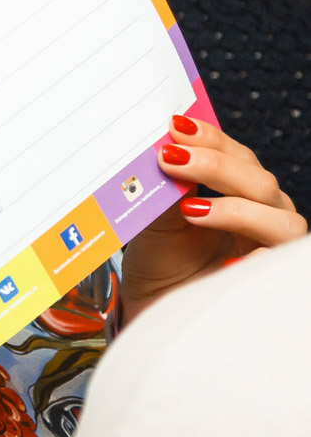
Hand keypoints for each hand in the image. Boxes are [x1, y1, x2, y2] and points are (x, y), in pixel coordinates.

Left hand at [120, 115, 306, 323]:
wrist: (155, 310)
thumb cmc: (161, 261)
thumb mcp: (158, 216)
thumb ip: (167, 185)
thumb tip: (162, 147)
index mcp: (241, 191)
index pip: (238, 156)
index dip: (212, 139)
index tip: (176, 126)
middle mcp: (266, 215)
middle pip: (260, 181)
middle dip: (217, 165)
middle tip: (170, 158)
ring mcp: (273, 248)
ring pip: (281, 219)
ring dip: (235, 209)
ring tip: (191, 211)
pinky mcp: (273, 282)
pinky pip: (277, 263)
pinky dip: (252, 257)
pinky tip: (222, 259)